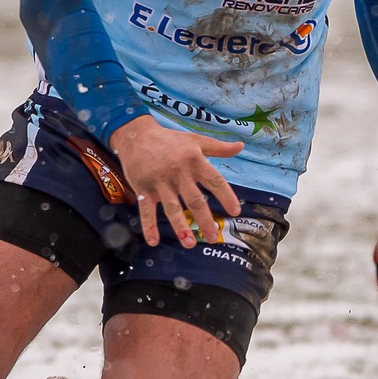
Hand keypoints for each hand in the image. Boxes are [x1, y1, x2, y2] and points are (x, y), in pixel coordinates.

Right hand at [108, 115, 243, 247]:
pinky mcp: (144, 188)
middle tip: (214, 237)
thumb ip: (218, 147)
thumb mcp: (195, 140)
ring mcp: (160, 182)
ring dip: (181, 227)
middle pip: (195, 200)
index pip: (214, 181)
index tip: (235, 211)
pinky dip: (149, 226)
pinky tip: (153, 241)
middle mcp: (179, 173)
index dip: (226, 196)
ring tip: (190, 244)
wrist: (136, 135)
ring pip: (172, 208)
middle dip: (205, 220)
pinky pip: (146, 210)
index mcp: (194, 161)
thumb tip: (241, 146)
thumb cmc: (170, 139)